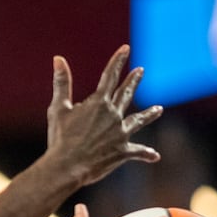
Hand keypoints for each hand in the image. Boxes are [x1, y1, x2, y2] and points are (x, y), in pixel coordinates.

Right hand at [46, 45, 163, 186]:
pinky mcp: (122, 151)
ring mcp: (120, 133)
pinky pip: (138, 152)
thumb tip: (58, 59)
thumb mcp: (58, 109)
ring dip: (149, 114)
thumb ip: (62, 83)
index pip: (110, 76)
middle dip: (133, 81)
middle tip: (140, 71)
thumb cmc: (60, 138)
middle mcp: (113, 115)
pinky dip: (146, 154)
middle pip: (125, 94)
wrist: (68, 166)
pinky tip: (155, 156)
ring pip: (138, 120)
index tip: (126, 49)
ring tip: (159, 109)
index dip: (118, 61)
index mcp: (99, 103)